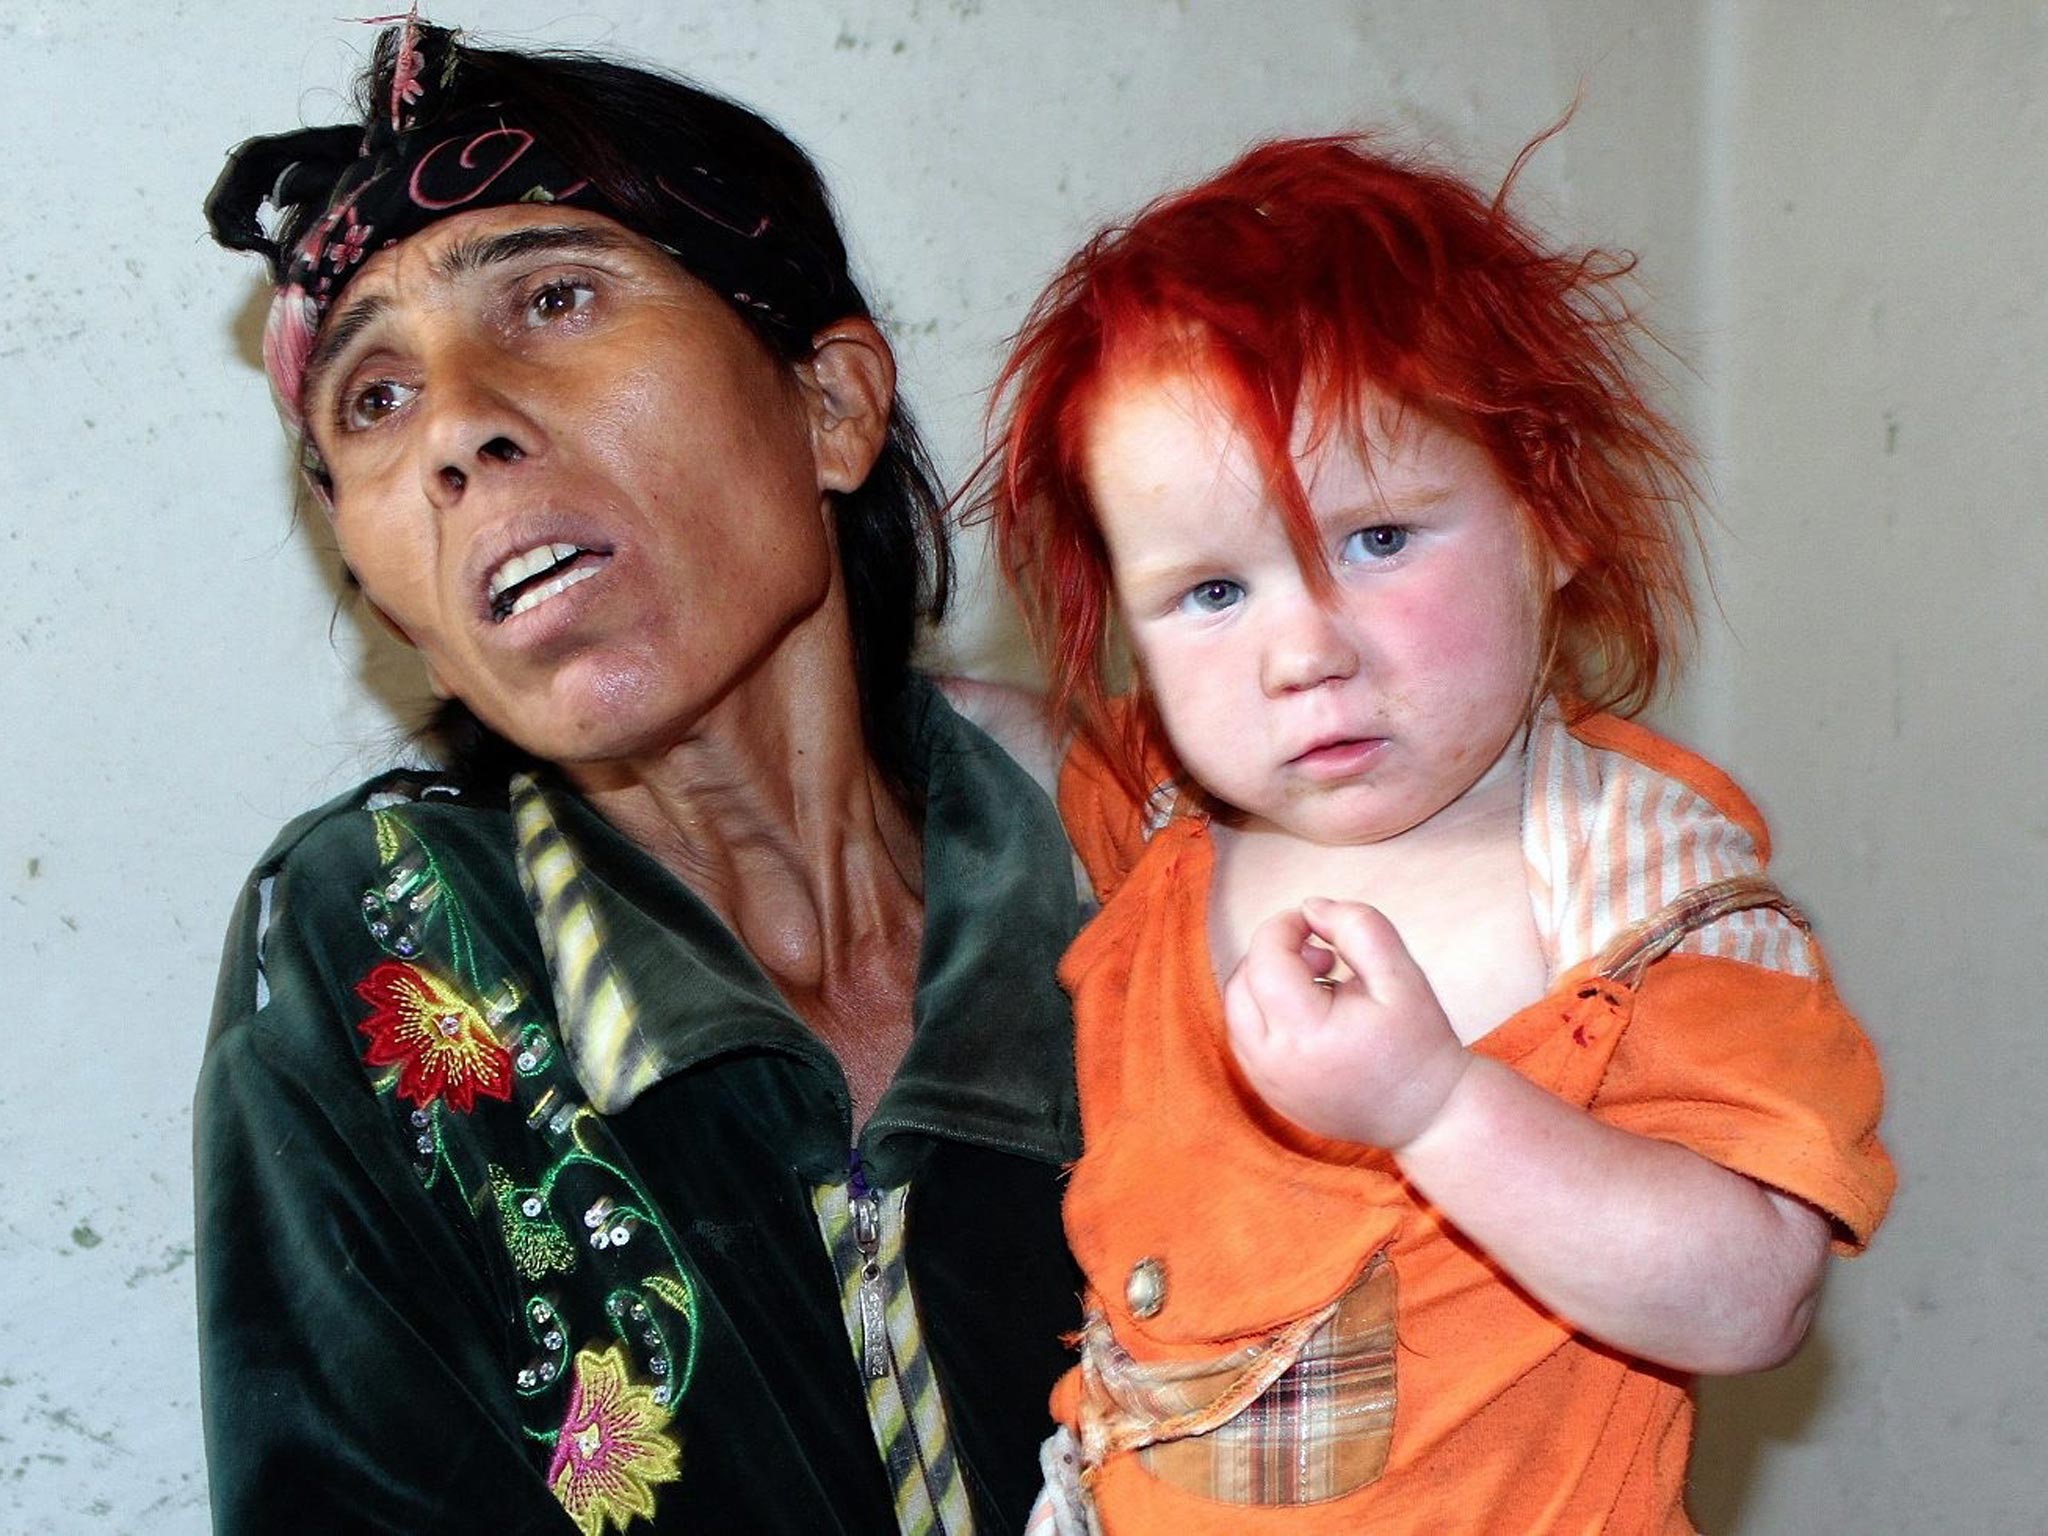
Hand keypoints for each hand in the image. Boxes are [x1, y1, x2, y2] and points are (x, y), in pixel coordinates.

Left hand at [1221, 897, 1470, 1148]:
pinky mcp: (1268, 1093)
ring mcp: (1266, 1083)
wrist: (1428, 1116)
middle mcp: (1273, 1063)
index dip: (1285, 926)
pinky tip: (1314, 1014)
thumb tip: (1310, 907)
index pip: (1265, 959)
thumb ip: (1359, 927)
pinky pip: (1246, 1038)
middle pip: (1242, 982)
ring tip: (1322, 984)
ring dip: (1269, 983)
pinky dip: (1268, 1013)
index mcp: (1305, 1034)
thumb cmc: (1418, 1045)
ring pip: (1237, 1010)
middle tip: (1324, 956)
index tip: (1317, 923)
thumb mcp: (1402, 975)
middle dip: (1275, 954)